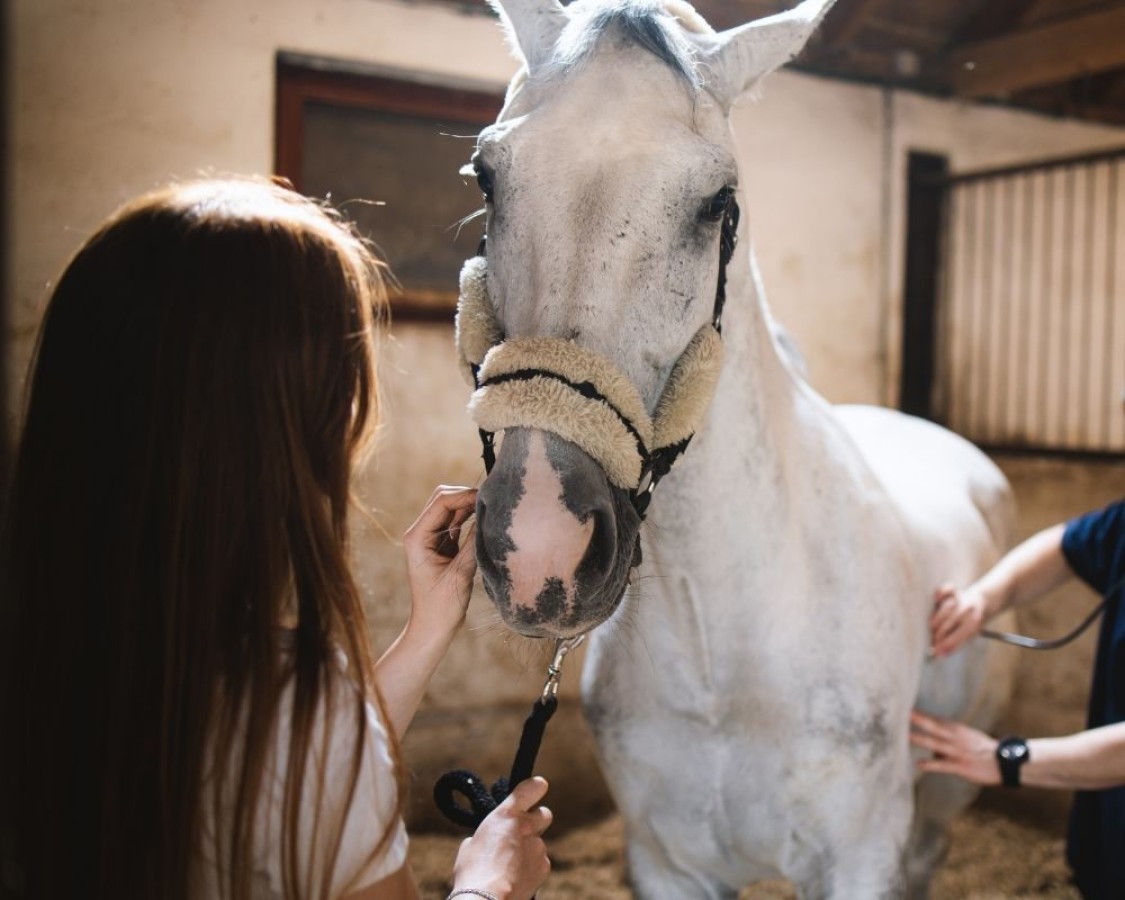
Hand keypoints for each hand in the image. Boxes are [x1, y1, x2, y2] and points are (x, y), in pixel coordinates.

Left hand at [403, 485, 477, 641]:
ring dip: (470, 506)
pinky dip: (470, 517)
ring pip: (451, 509)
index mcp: (417, 537)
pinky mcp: (443, 545)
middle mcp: (421, 533)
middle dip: (466, 496)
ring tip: (492, 506)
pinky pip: (457, 522)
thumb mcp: (460, 574)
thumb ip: (473, 544)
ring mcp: (431, 538)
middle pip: (443, 499)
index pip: (441, 502)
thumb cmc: (442, 606)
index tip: (487, 496)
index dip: (465, 495)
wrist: (433, 628)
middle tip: (491, 499)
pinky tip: (485, 518)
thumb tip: (489, 518)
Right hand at [453, 777, 552, 899]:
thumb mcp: (471, 845)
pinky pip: (540, 863)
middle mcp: (527, 827)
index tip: (537, 788)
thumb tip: (488, 841)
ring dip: (529, 850)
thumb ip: (486, 835)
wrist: (487, 899)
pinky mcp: (544, 867)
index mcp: (507, 814)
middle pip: (544, 814)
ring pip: (539, 843)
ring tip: (510, 866)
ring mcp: (538, 847)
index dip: (536, 787)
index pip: (532, 788)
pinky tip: (517, 878)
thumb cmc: (473, 873)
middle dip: (536, 821)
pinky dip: (531, 869)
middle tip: (522, 832)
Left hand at [910, 710, 999, 784]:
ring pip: (936, 744)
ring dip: (921, 739)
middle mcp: (957, 738)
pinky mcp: (961, 766)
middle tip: (905, 713)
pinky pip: (943, 765)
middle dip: (920, 720)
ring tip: (906, 736)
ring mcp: (958, 752)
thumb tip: (933, 750)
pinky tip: (919, 764)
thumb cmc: (985, 750)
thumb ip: (951, 740)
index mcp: (959, 730)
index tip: (907, 707)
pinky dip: (931, 765)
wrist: (1006, 762)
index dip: (922, 714)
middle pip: (935, 727)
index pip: (937, 720)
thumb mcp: (969, 738)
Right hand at [929, 582, 988, 657]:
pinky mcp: (954, 591)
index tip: (937, 652)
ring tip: (933, 627)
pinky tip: (937, 600)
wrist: (983, 602)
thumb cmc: (971, 623)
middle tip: (932, 642)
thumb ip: (954, 644)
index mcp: (974, 623)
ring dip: (938, 619)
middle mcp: (968, 609)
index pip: (958, 635)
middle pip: (949, 623)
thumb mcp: (969, 636)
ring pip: (946, 608)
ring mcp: (961, 599)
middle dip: (938, 635)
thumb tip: (939, 655)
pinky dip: (941, 594)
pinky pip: (946, 590)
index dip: (946, 644)